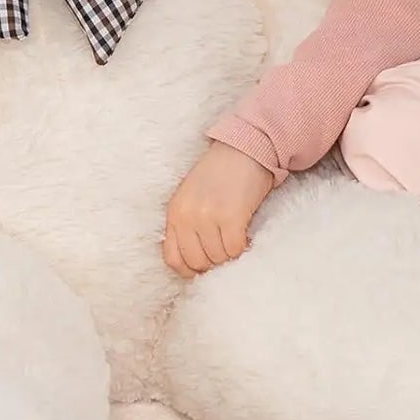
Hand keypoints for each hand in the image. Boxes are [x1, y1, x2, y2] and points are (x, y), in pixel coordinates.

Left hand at [163, 141, 274, 278]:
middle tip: (226, 251)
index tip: (205, 268)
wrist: (244, 149)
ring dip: (230, 255)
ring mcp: (207, 217)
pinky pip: (235, 249)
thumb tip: (195, 262)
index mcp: (174, 212)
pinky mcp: (231, 216)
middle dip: (213, 263)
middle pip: (197, 262)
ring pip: (218, 258)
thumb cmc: (220, 175)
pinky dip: (243, 248)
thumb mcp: (192, 197)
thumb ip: (187, 225)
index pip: (173, 259)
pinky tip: (246, 236)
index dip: (190, 270)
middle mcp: (187, 216)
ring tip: (236, 240)